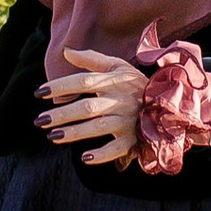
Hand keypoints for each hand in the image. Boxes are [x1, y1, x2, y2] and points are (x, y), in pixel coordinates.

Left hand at [40, 44, 148, 166]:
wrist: (171, 102)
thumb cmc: (136, 83)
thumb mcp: (118, 66)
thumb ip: (92, 59)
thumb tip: (66, 52)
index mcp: (113, 81)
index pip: (83, 82)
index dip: (61, 86)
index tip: (40, 93)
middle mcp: (119, 101)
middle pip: (87, 108)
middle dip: (62, 114)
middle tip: (39, 120)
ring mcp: (127, 121)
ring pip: (98, 127)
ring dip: (75, 133)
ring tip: (52, 137)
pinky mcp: (133, 138)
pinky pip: (117, 148)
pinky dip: (102, 154)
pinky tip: (85, 158)